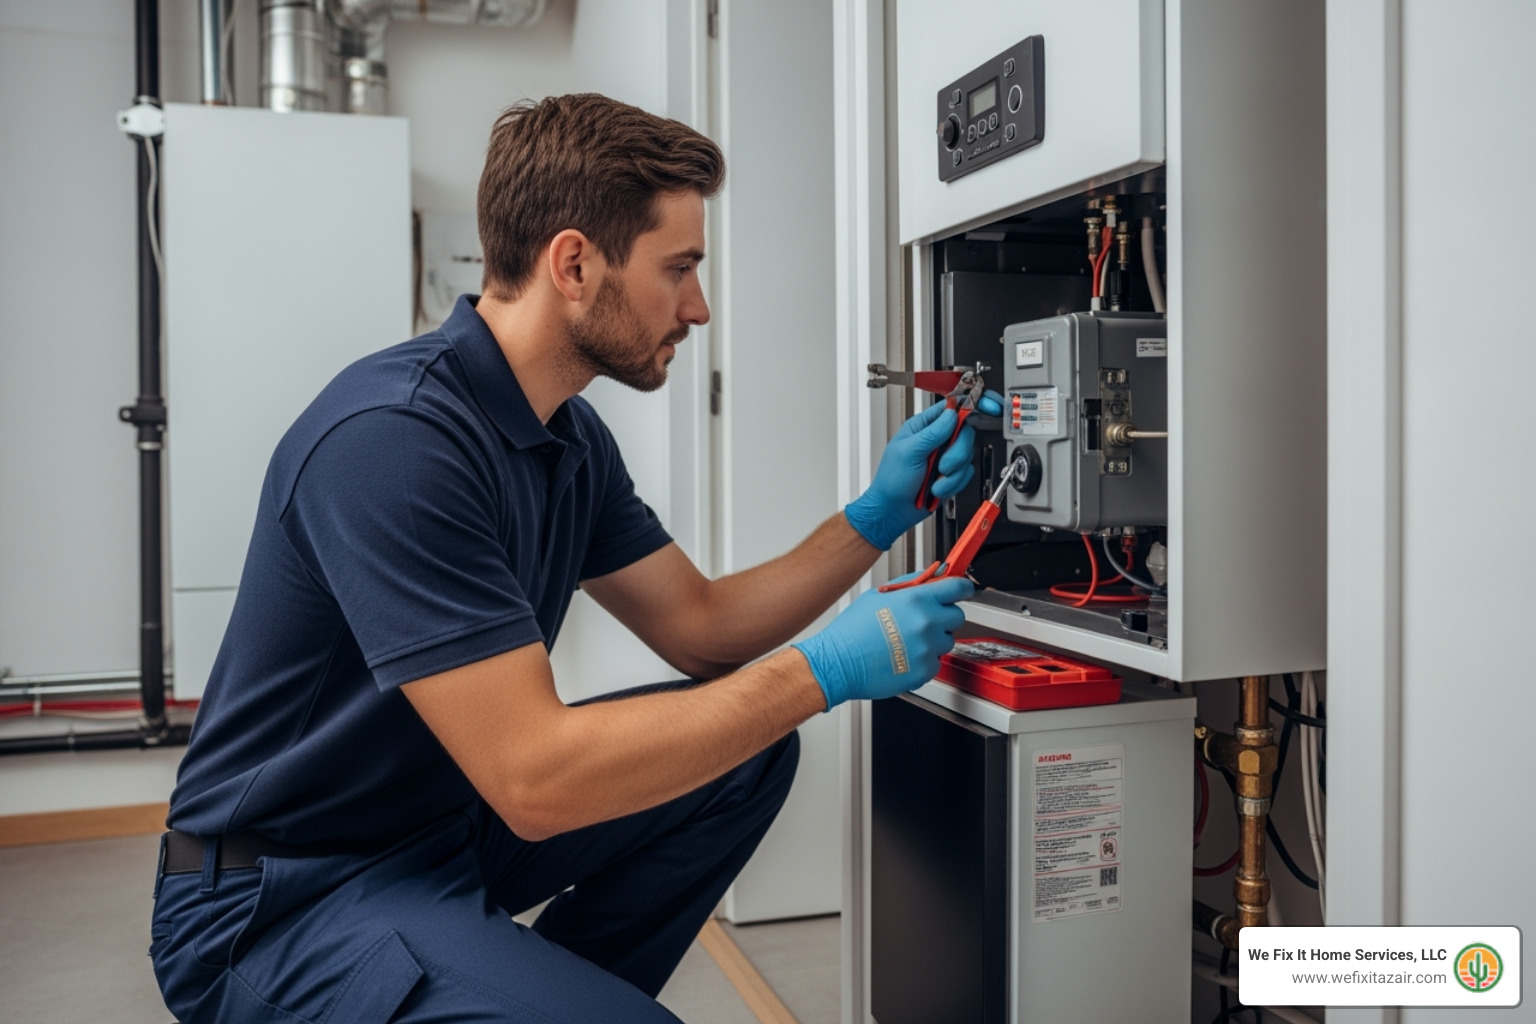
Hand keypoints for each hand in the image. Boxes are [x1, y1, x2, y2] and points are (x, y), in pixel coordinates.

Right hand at [792, 575, 972, 709]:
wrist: (838, 662)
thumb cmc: (853, 630)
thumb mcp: (879, 595)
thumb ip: (910, 585)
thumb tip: (931, 576)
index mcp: (917, 600)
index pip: (957, 587)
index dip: (962, 587)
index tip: (963, 590)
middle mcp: (927, 623)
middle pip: (957, 616)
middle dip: (944, 616)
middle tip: (923, 620)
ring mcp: (928, 649)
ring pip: (946, 641)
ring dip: (933, 640)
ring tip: (906, 642)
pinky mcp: (925, 671)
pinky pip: (935, 663)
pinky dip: (923, 661)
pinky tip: (903, 657)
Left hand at [843, 391, 1003, 549]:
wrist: (893, 511)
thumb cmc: (891, 481)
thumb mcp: (909, 452)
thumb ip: (932, 432)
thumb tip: (952, 414)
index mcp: (923, 427)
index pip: (950, 409)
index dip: (969, 407)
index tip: (987, 407)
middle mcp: (935, 440)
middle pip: (964, 434)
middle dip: (956, 454)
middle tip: (942, 465)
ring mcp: (944, 457)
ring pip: (966, 457)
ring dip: (951, 475)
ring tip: (934, 481)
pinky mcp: (951, 475)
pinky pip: (965, 475)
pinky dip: (952, 485)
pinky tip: (937, 488)